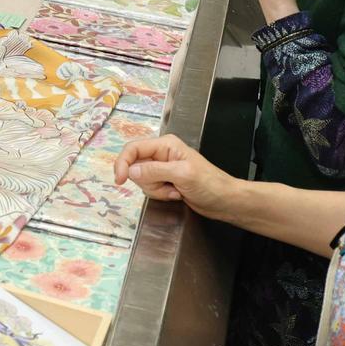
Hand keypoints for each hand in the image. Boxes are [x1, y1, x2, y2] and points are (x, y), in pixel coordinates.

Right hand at [113, 134, 243, 220]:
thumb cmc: (210, 184)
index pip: (133, 149)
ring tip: (176, 191)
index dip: (123, 163)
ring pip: (142, 181)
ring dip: (157, 190)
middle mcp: (161, 154)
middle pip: (136, 167)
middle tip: (168, 185)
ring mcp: (163, 169)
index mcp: (165, 145)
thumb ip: (155, 171)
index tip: (119, 180)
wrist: (224, 201)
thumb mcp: (182, 174)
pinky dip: (161, 195)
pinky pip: (151, 189)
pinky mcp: (165, 182)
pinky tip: (177, 194)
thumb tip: (131, 171)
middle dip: (149, 182)